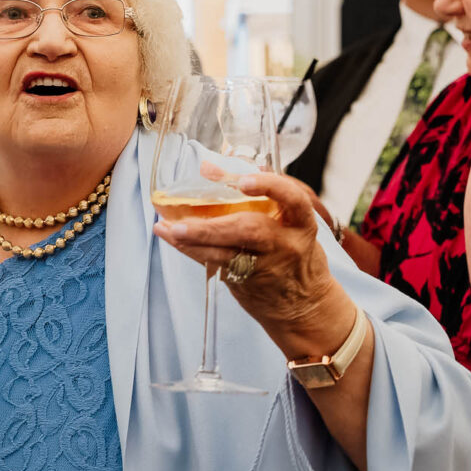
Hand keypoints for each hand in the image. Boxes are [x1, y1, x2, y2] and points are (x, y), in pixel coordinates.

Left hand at [153, 170, 339, 330]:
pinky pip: (216, 264)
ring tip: (166, 229)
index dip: (269, 187)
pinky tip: (172, 239)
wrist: (304, 304)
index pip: (292, 199)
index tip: (243, 182)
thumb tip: (209, 167)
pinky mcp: (248, 281)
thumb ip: (255, 192)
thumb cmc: (291, 249)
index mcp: (300, 222)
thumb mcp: (287, 219)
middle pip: (250, 232)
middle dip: (213, 227)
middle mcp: (287, 245)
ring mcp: (267, 266)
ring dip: (194, 241)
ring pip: (228, 254)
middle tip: (181, 222)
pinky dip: (192, 251)